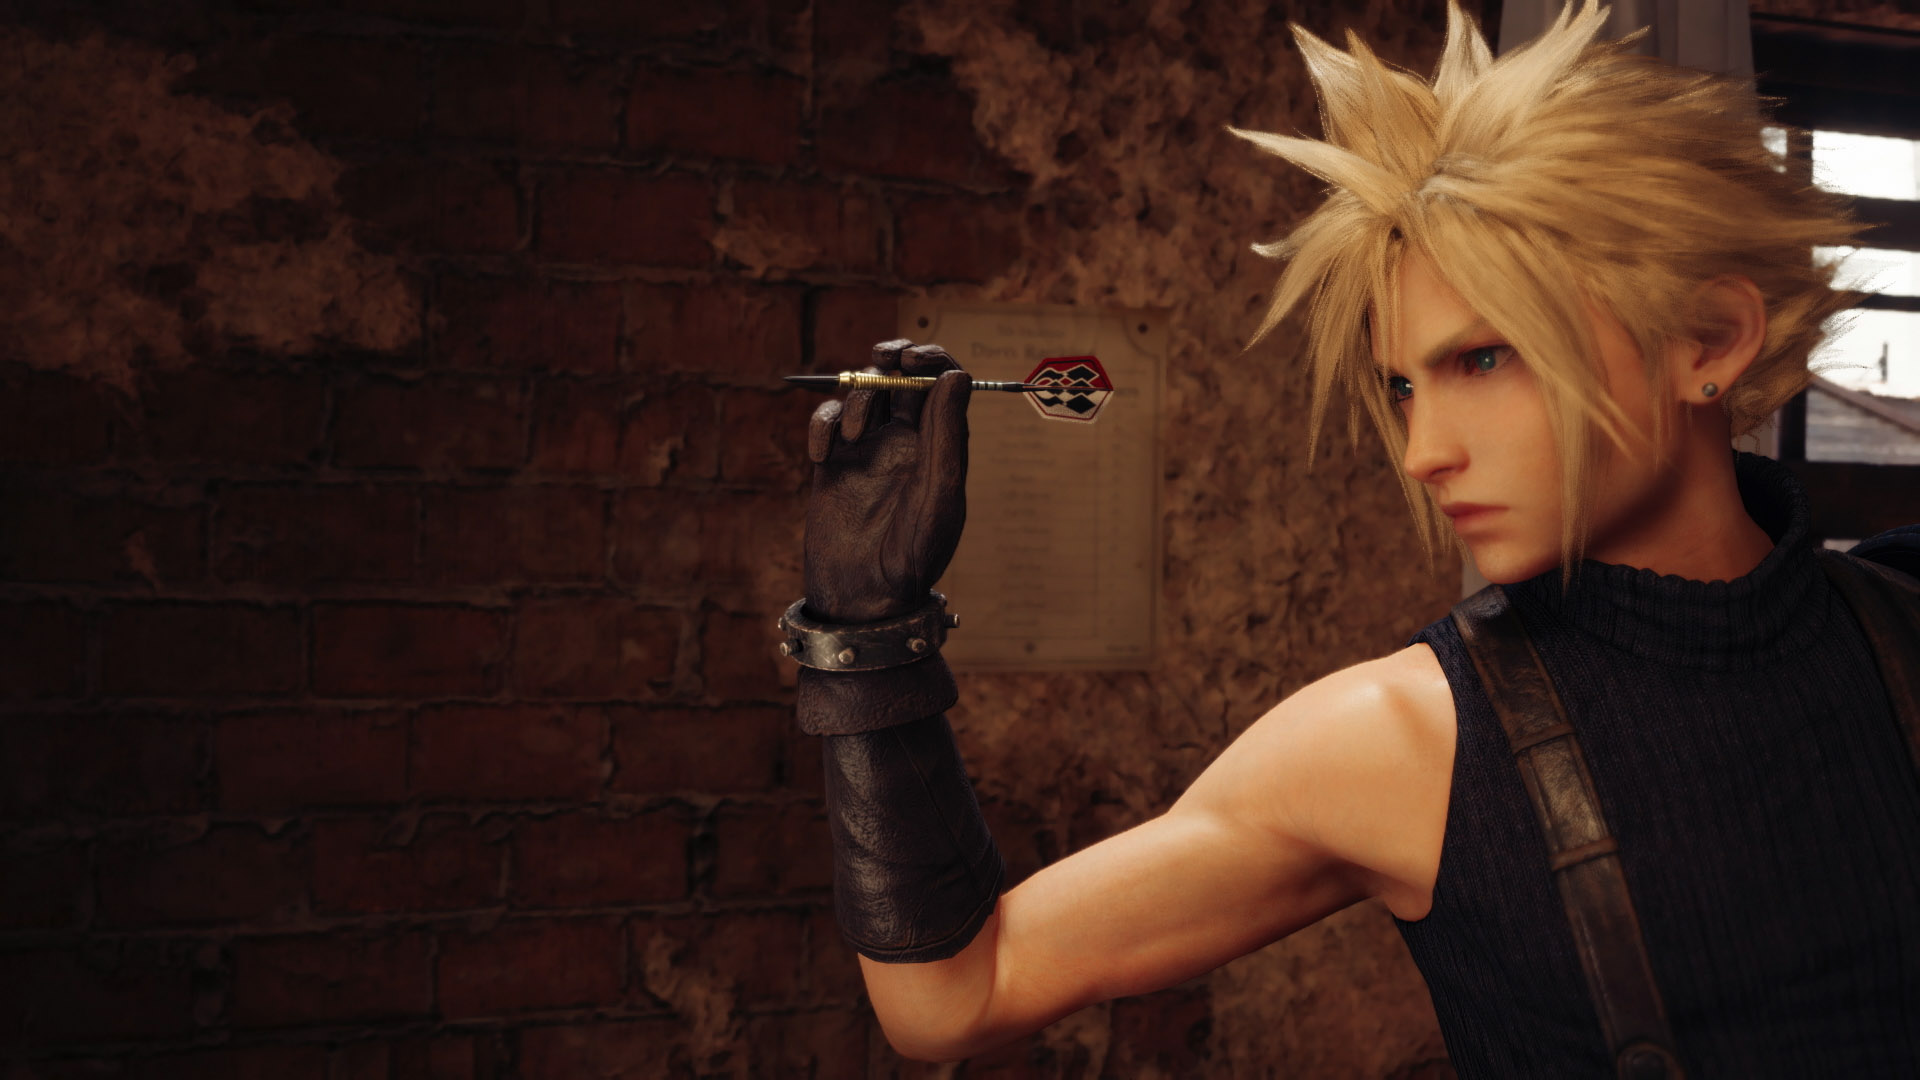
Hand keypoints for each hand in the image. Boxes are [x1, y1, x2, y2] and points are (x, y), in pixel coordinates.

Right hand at [804, 339, 971, 623]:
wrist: (865, 596)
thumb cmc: (914, 553)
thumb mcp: (939, 494)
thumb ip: (947, 435)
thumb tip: (955, 376)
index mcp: (940, 445)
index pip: (942, 382)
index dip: (932, 358)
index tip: (914, 358)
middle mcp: (907, 441)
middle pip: (900, 376)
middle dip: (891, 357)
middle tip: (885, 359)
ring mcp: (868, 450)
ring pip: (862, 393)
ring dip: (856, 398)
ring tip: (854, 435)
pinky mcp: (833, 464)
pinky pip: (826, 422)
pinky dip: (822, 425)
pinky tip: (823, 454)